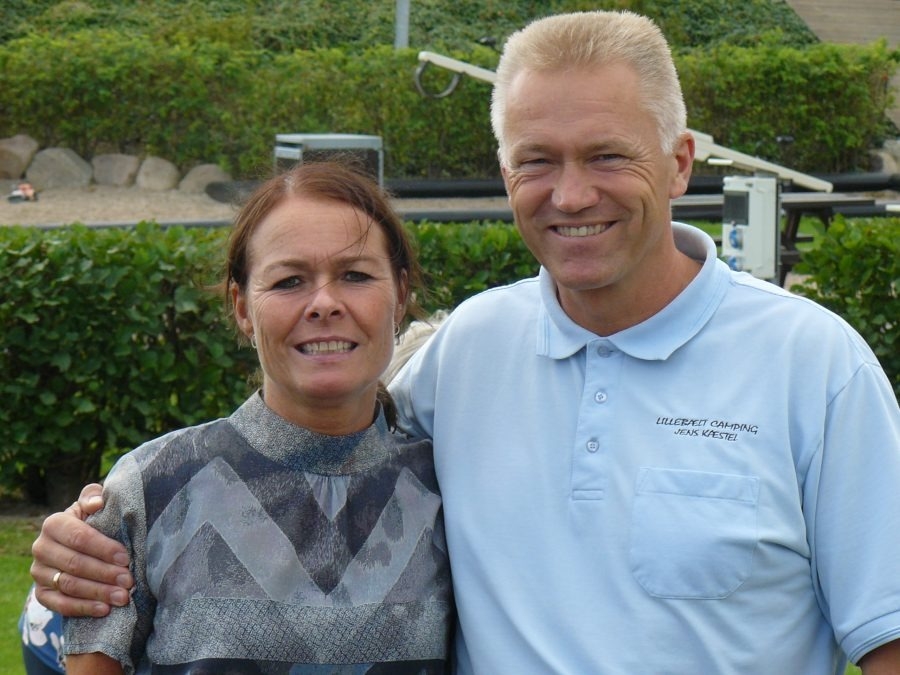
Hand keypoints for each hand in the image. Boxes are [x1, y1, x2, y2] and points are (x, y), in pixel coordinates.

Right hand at [30, 483, 132, 616]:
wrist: (75, 545)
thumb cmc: (91, 522)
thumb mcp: (92, 506)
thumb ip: (93, 498)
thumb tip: (98, 502)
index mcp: (53, 524)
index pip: (79, 538)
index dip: (104, 549)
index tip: (126, 558)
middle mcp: (41, 548)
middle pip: (75, 564)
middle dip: (105, 573)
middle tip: (129, 581)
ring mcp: (38, 572)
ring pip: (69, 585)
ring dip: (98, 592)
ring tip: (123, 597)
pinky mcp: (40, 593)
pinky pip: (60, 605)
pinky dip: (83, 608)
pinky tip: (104, 610)